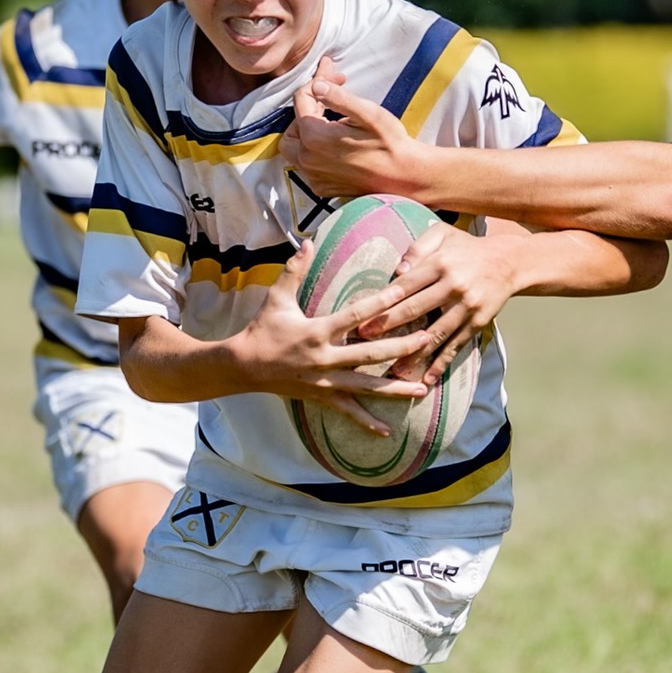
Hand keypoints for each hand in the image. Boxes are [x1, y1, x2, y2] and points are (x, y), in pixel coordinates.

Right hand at [231, 242, 431, 434]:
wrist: (243, 367)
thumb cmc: (263, 329)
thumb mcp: (277, 298)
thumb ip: (294, 270)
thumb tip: (307, 241)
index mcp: (316, 332)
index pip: (354, 316)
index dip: (379, 303)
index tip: (403, 292)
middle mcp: (324, 359)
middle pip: (369, 354)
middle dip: (401, 348)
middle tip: (428, 339)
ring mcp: (325, 381)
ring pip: (366, 387)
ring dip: (395, 389)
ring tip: (422, 389)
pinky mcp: (322, 397)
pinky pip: (348, 412)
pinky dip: (367, 422)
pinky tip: (388, 431)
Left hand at [282, 61, 427, 199]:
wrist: (405, 177)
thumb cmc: (391, 144)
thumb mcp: (368, 113)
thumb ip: (339, 97)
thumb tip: (317, 85)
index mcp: (315, 137)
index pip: (302, 98)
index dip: (319, 81)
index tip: (337, 77)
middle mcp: (308, 159)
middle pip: (291, 125)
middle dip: (306, 109)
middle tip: (329, 102)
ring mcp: (314, 176)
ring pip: (294, 148)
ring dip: (306, 132)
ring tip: (329, 122)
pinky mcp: (322, 187)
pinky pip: (306, 166)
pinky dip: (313, 153)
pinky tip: (333, 146)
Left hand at [360, 222, 524, 384]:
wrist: (509, 261)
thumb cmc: (467, 248)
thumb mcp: (444, 234)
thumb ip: (418, 248)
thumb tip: (398, 272)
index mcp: (440, 263)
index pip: (406, 284)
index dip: (383, 301)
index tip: (362, 316)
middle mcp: (454, 285)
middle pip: (415, 308)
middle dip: (388, 326)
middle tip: (365, 340)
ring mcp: (467, 306)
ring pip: (435, 333)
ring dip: (413, 353)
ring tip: (393, 369)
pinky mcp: (478, 322)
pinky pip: (457, 344)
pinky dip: (442, 362)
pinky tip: (428, 377)